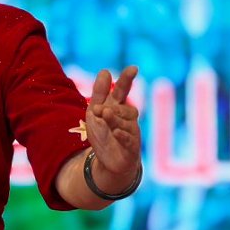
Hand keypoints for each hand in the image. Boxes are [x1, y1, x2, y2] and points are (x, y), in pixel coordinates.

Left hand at [86, 65, 140, 189]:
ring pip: (125, 123)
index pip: (123, 90)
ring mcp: (131, 132)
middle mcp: (127, 118)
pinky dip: (122, 134)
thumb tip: (105, 71)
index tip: (133, 68)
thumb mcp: (95, 112)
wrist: (109, 161)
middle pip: (123, 108)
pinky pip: (129, 139)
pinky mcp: (131, 147)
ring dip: (114, 120)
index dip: (127, 79)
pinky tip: (116, 132)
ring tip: (105, 118)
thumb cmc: (103, 133)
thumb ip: (99, 93)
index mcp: (117, 106)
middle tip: (99, 110)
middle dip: (112, 108)